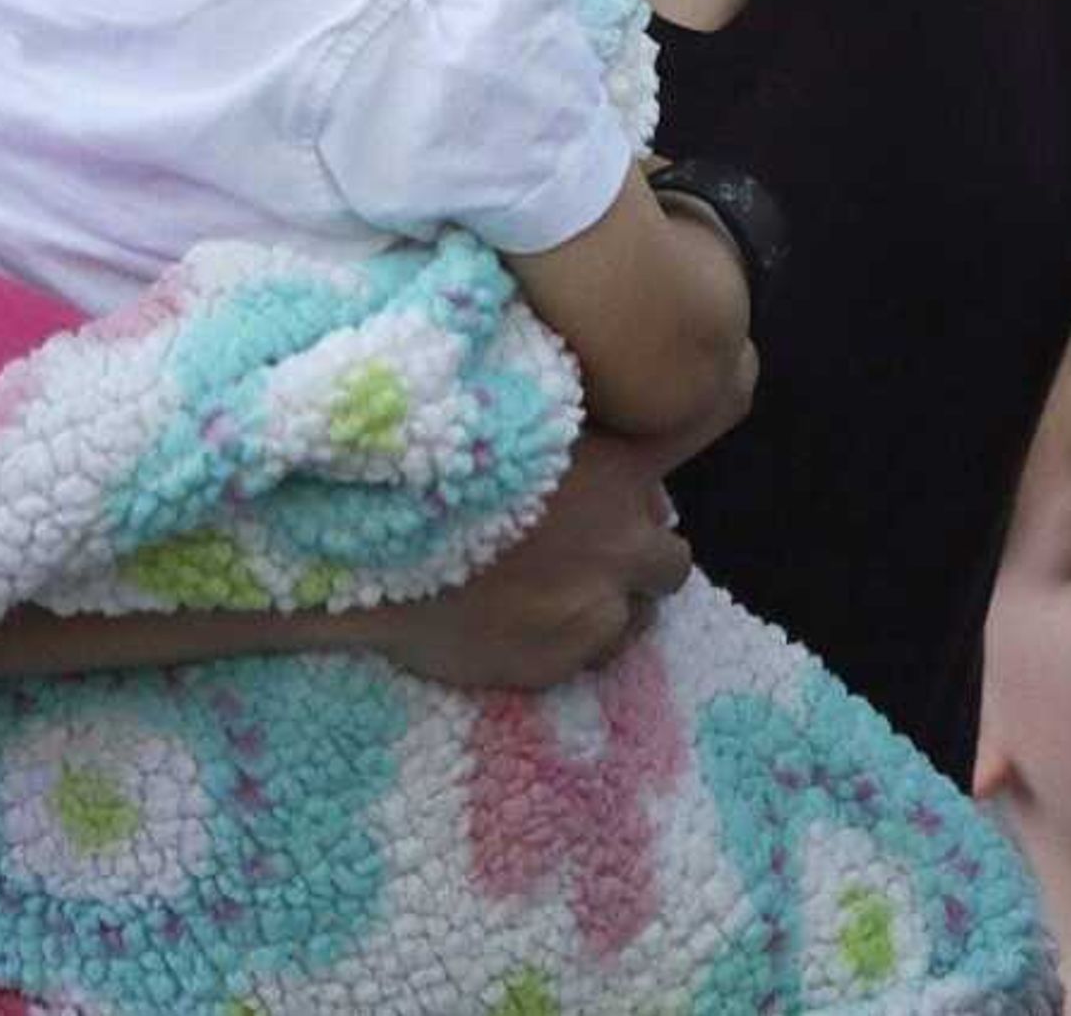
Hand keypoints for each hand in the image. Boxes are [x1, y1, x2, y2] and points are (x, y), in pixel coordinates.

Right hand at [354, 425, 699, 690]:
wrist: (365, 545)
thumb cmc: (429, 462)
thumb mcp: (511, 407)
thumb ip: (567, 414)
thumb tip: (590, 410)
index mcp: (619, 466)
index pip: (704, 429)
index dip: (690, 439)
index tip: (665, 452)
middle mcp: (623, 539)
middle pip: (671, 557)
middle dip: (636, 555)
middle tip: (584, 551)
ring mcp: (595, 608)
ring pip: (635, 619)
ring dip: (607, 604)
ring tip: (552, 594)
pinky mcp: (558, 663)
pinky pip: (586, 659)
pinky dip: (567, 644)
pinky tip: (521, 623)